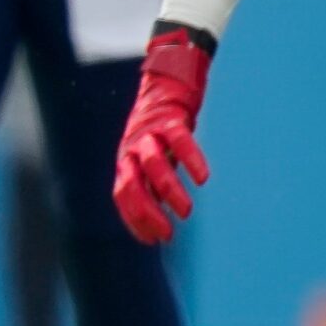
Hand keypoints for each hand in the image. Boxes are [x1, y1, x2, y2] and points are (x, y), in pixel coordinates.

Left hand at [113, 28, 211, 243]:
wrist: (167, 84)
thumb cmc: (160, 130)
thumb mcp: (150, 158)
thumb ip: (151, 182)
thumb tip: (159, 218)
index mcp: (124, 160)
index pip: (122, 196)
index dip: (135, 220)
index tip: (152, 241)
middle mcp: (130, 148)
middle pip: (131, 184)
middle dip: (147, 213)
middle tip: (168, 234)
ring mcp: (148, 133)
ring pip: (153, 165)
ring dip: (168, 191)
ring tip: (186, 212)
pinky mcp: (170, 120)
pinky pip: (179, 142)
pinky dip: (191, 160)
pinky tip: (202, 178)